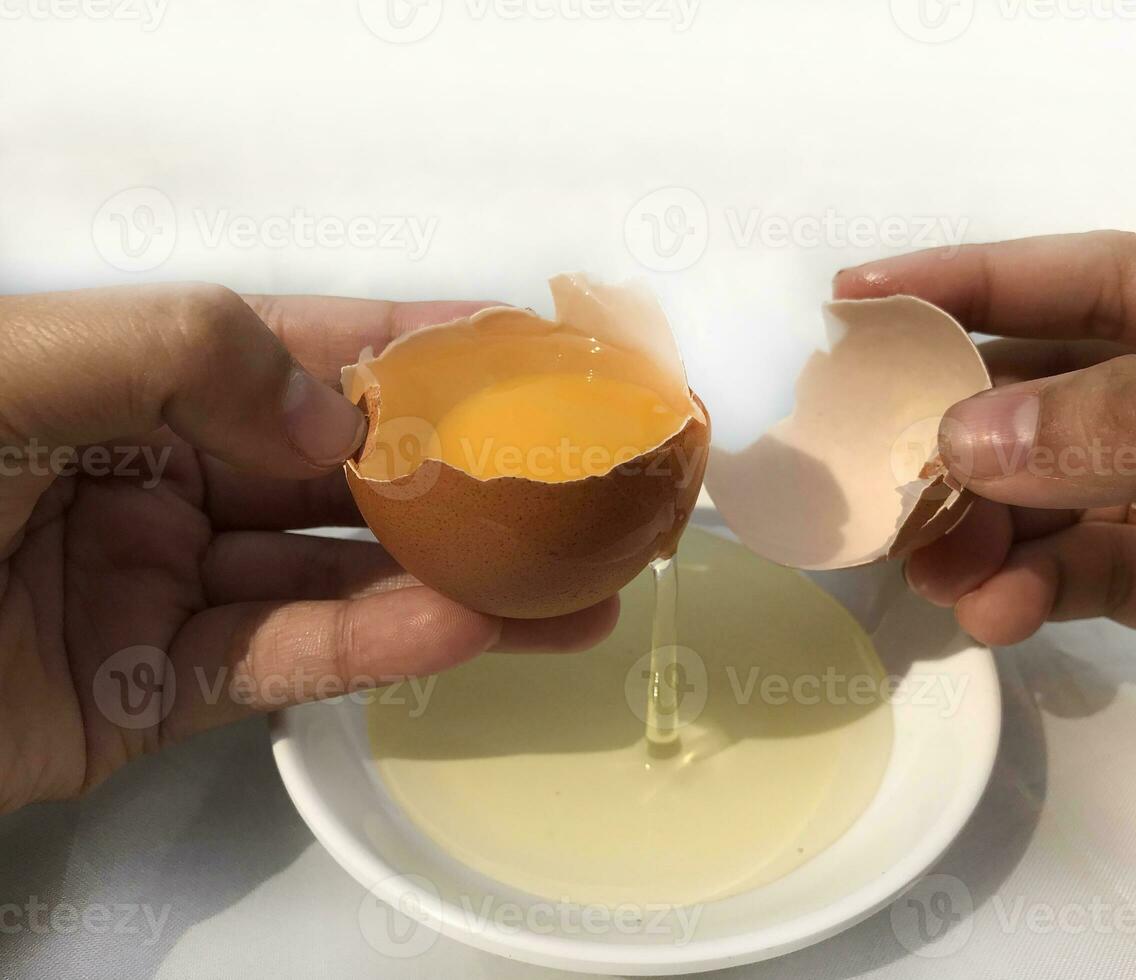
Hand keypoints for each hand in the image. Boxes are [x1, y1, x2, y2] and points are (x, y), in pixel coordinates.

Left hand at [0, 284, 617, 812]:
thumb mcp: (17, 369)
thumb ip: (187, 352)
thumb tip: (341, 410)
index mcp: (130, 378)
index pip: (306, 350)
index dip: (422, 351)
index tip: (530, 359)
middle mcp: (163, 473)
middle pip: (344, 471)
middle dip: (468, 478)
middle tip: (580, 489)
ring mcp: (165, 585)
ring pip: (336, 573)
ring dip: (456, 581)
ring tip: (573, 586)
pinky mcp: (155, 691)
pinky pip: (285, 660)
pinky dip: (377, 647)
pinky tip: (467, 632)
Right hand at [835, 231, 1135, 737]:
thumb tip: (974, 431)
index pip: (1089, 276)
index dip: (968, 278)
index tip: (854, 294)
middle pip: (1050, 387)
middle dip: (954, 421)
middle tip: (867, 463)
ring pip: (1053, 492)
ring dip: (980, 523)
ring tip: (926, 561)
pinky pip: (1089, 576)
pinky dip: (1030, 593)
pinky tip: (995, 615)